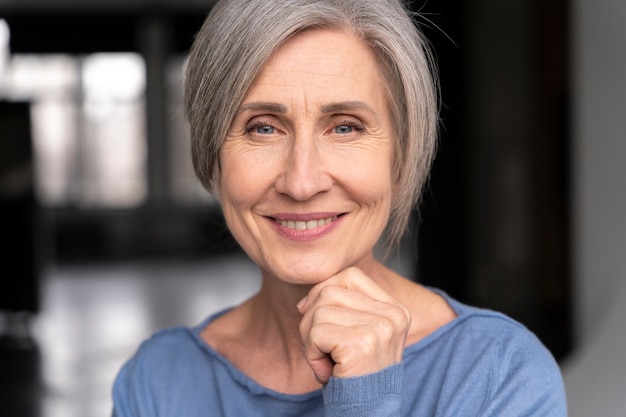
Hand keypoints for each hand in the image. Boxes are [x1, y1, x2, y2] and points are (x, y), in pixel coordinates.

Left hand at [297, 267, 410, 383]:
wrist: (367, 413)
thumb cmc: (357, 376)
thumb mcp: (356, 334)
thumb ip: (342, 308)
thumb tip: (307, 299)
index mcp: (395, 309)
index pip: (350, 276)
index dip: (323, 290)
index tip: (311, 314)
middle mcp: (393, 315)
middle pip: (329, 290)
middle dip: (312, 318)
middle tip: (321, 347)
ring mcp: (380, 328)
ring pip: (318, 310)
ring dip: (310, 339)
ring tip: (328, 361)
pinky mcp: (361, 343)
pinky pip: (316, 332)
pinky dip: (312, 354)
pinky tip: (328, 371)